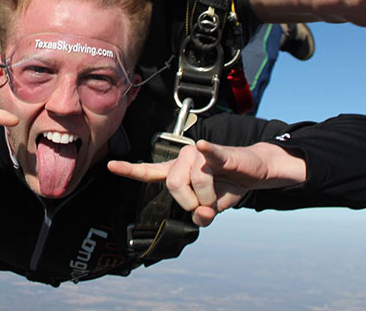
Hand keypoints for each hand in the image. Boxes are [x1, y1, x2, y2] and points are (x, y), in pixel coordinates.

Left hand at [108, 140, 303, 226]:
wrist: (254, 172)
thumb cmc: (228, 185)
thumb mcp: (212, 207)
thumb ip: (201, 214)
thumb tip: (201, 217)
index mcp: (178, 171)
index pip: (150, 171)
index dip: (130, 170)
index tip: (110, 165)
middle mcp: (184, 159)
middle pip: (172, 184)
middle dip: (189, 203)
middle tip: (205, 207)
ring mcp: (200, 154)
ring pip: (194, 181)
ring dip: (208, 197)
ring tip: (218, 196)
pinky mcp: (219, 153)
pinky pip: (209, 154)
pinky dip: (207, 153)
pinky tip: (203, 147)